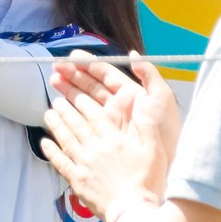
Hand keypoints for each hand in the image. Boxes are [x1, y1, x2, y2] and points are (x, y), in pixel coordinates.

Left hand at [40, 80, 166, 221]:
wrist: (133, 212)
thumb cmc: (146, 182)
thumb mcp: (154, 150)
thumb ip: (146, 126)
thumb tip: (141, 106)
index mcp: (113, 139)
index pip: (95, 115)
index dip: (85, 103)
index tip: (77, 96)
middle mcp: (95, 148)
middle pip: (77, 124)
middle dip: (66, 109)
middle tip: (57, 99)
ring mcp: (84, 164)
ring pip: (66, 139)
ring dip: (56, 125)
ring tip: (48, 113)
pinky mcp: (77, 180)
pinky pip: (61, 163)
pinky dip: (51, 152)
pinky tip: (45, 143)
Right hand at [50, 49, 181, 163]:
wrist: (166, 166)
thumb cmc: (165, 132)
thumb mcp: (163, 98)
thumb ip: (149, 74)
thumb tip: (133, 55)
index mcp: (131, 94)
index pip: (106, 74)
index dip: (89, 64)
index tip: (72, 57)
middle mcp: (119, 107)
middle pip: (92, 86)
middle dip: (74, 75)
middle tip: (56, 68)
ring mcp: (111, 124)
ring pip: (86, 102)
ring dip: (70, 91)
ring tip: (54, 82)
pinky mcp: (105, 140)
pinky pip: (85, 123)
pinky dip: (71, 116)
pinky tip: (60, 110)